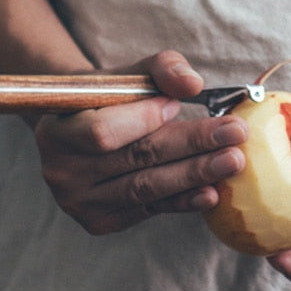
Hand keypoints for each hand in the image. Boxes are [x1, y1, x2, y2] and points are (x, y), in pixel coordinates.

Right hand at [34, 50, 248, 233]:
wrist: (82, 133)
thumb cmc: (110, 100)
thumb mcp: (129, 74)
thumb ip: (161, 68)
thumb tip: (192, 84)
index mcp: (55, 131)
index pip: (103, 132)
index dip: (144, 120)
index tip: (180, 104)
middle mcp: (61, 172)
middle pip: (136, 161)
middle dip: (191, 146)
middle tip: (235, 135)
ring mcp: (79, 202)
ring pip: (147, 189)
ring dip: (196, 175)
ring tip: (233, 161)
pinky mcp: (100, 222)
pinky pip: (149, 210)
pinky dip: (183, 201)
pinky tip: (212, 191)